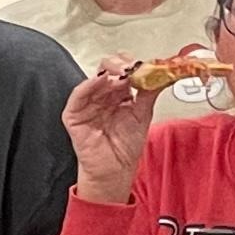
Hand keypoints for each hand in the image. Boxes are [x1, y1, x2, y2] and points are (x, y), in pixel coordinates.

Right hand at [61, 66, 158, 205]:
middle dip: (121, 65)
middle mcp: (102, 96)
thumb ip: (149, 93)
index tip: (145, 65)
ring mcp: (87, 104)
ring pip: (94, 79)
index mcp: (118, 94)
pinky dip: (88, 85)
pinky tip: (101, 80)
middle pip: (107, 69)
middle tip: (134, 67)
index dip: (133, 64)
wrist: (115, 170)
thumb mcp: (143, 114)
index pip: (123, 70)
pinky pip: (78, 96)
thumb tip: (161, 74)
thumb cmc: (125, 147)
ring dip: (109, 72)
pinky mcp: (74, 115)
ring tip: (123, 73)